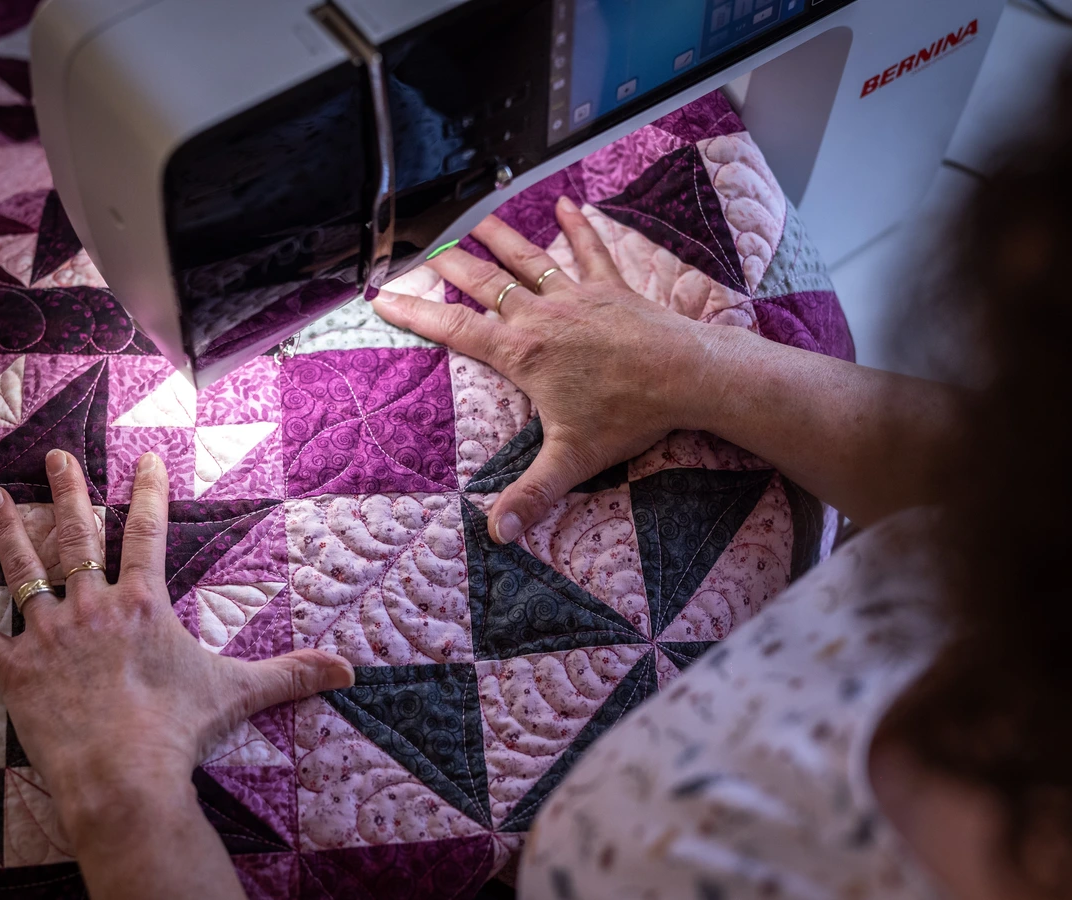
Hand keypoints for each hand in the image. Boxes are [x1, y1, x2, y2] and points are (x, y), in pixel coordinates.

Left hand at [0, 450, 353, 841]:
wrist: (126, 775)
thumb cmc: (179, 730)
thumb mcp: (239, 692)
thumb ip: (291, 674)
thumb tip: (348, 669)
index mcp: (143, 603)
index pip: (149, 532)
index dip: (149, 491)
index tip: (146, 458)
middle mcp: (93, 606)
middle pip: (78, 534)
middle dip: (69, 490)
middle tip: (58, 455)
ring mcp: (50, 635)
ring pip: (22, 569)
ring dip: (5, 529)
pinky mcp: (14, 672)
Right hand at [374, 196, 726, 543]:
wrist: (687, 375)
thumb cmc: (628, 416)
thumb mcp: (572, 460)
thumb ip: (532, 495)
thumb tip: (499, 534)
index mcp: (522, 352)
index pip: (455, 329)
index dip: (416, 313)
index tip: (384, 298)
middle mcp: (542, 315)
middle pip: (484, 284)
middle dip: (450, 267)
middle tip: (424, 254)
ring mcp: (578, 296)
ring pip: (529, 260)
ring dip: (501, 239)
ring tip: (476, 220)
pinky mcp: (613, 288)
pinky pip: (591, 250)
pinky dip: (578, 226)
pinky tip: (567, 203)